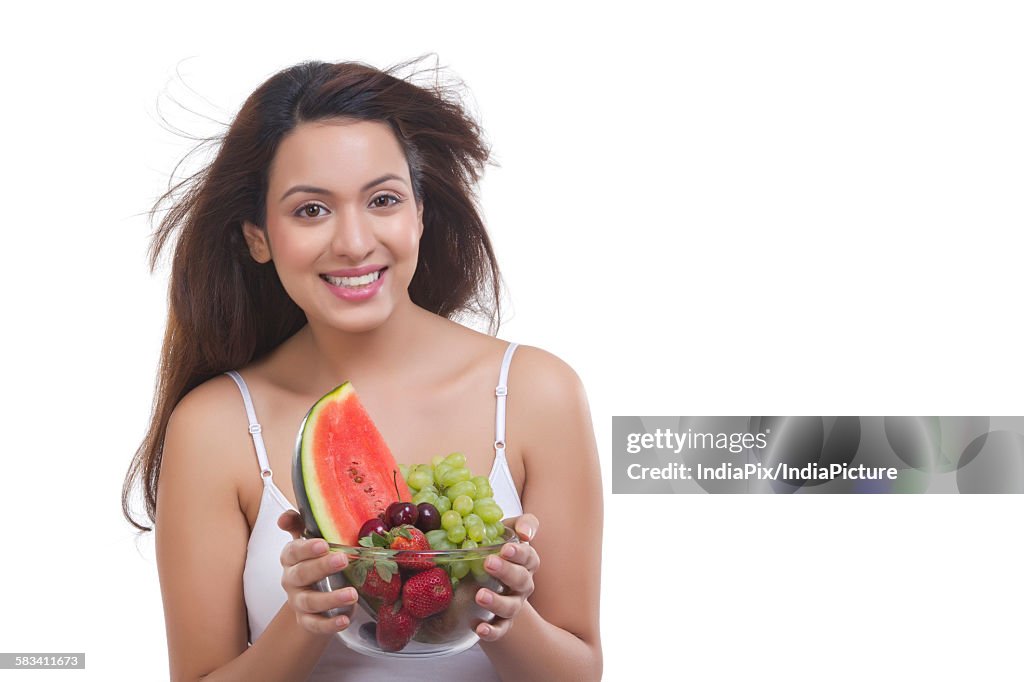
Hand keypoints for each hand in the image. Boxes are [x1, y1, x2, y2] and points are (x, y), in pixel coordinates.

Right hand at [278, 510, 358, 633]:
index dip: (307, 548)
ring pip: (309, 601)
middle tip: (344, 560)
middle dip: (322, 567)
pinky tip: (345, 619)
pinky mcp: (306, 620)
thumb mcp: (309, 539)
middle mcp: (291, 580)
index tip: (324, 544)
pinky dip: (329, 624)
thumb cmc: (313, 559)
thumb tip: (285, 517)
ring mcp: (297, 601)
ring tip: (352, 594)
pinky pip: (314, 624)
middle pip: (301, 574)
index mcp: (291, 557)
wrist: (313, 591)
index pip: (293, 552)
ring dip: (331, 599)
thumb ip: (300, 523)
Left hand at [474, 513, 540, 640]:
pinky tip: (479, 629)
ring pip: (511, 607)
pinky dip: (492, 631)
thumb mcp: (507, 531)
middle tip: (488, 563)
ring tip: (480, 595)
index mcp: (525, 562)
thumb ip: (521, 524)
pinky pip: (500, 629)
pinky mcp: (501, 622)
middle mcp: (522, 584)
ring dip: (497, 602)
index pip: (529, 557)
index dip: (519, 553)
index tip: (505, 548)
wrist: (490, 578)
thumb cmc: (498, 548)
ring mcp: (513, 604)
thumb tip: (526, 532)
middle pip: (521, 580)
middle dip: (506, 572)